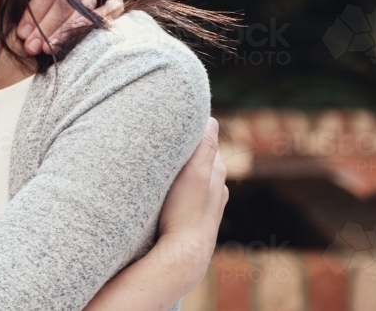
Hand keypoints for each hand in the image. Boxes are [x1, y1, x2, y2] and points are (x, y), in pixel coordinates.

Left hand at [16, 0, 124, 54]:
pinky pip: (102, 20)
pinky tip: (67, 46)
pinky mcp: (117, 2)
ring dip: (64, 32)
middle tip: (31, 45)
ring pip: (85, 10)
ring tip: (47, 48)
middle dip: (47, 24)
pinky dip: (83, 34)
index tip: (22, 31)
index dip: (36, 9)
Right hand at [154, 118, 228, 290]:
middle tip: (159, 141)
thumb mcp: (194, 173)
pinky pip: (188, 192)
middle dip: (183, 147)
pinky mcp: (196, 215)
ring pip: (193, 174)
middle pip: (199, 155)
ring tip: (160, 164)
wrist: (182, 255)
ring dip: (180, 168)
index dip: (187, 129)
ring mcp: (207, 201)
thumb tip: (210, 119)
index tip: (169, 124)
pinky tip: (165, 190)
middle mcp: (216, 184)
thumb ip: (205, 146)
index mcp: (216, 169)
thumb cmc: (185, 212)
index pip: (204, 137)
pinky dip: (179, 185)